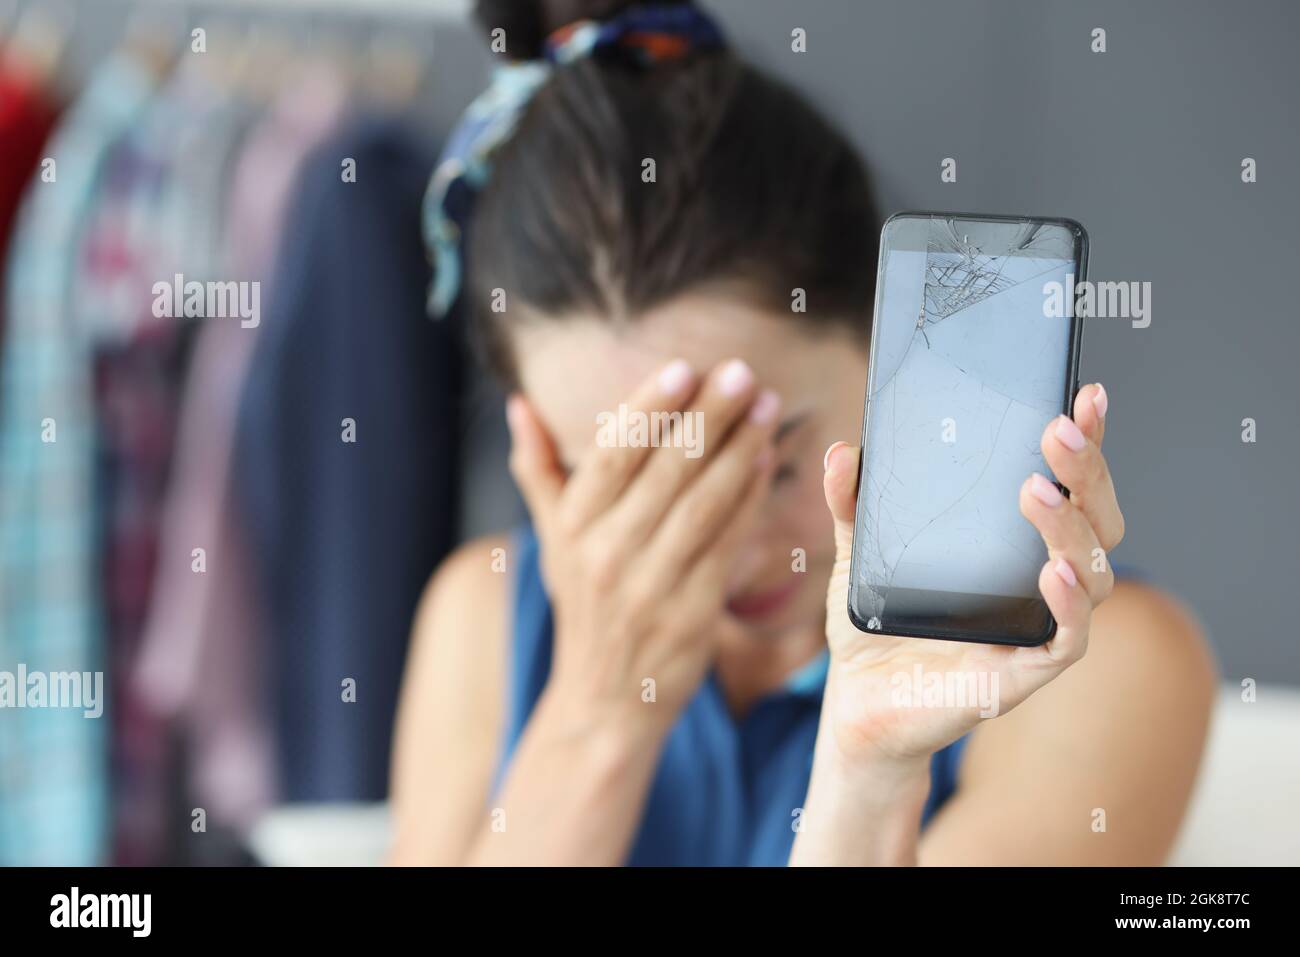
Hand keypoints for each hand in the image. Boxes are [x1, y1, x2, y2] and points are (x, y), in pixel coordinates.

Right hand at [506, 358, 780, 737]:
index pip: (612, 453)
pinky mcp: (691, 613)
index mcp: (572, 527)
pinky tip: (766, 462)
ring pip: (702, 504)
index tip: (684, 369)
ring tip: (767, 408)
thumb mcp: (553, 539)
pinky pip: (726, 544)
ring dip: (739, 451)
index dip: (648, 408)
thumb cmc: (584, 604)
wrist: (604, 698)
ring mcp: (649, 586)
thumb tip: (518, 404)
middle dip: (708, 416)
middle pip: (664, 470)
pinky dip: (749, 500)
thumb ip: (538, 469)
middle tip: (744, 374)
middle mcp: (605, 553)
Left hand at [818, 383, 1124, 765]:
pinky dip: (1070, 605)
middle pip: (1097, 520)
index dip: (1085, 443)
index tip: (1082, 396)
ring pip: (1094, 573)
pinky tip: (1054, 572)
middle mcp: (1038, 580)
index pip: (1067, 486)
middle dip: (1087, 472)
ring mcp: (1037, 626)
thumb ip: (852, 505)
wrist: (857, 703)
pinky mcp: (1023, 673)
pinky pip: (1068, 639)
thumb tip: (842, 452)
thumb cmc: (874, 628)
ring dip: (1072, 528)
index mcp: (1012, 545)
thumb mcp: (857, 556)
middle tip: (1056, 431)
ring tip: (1037, 491)